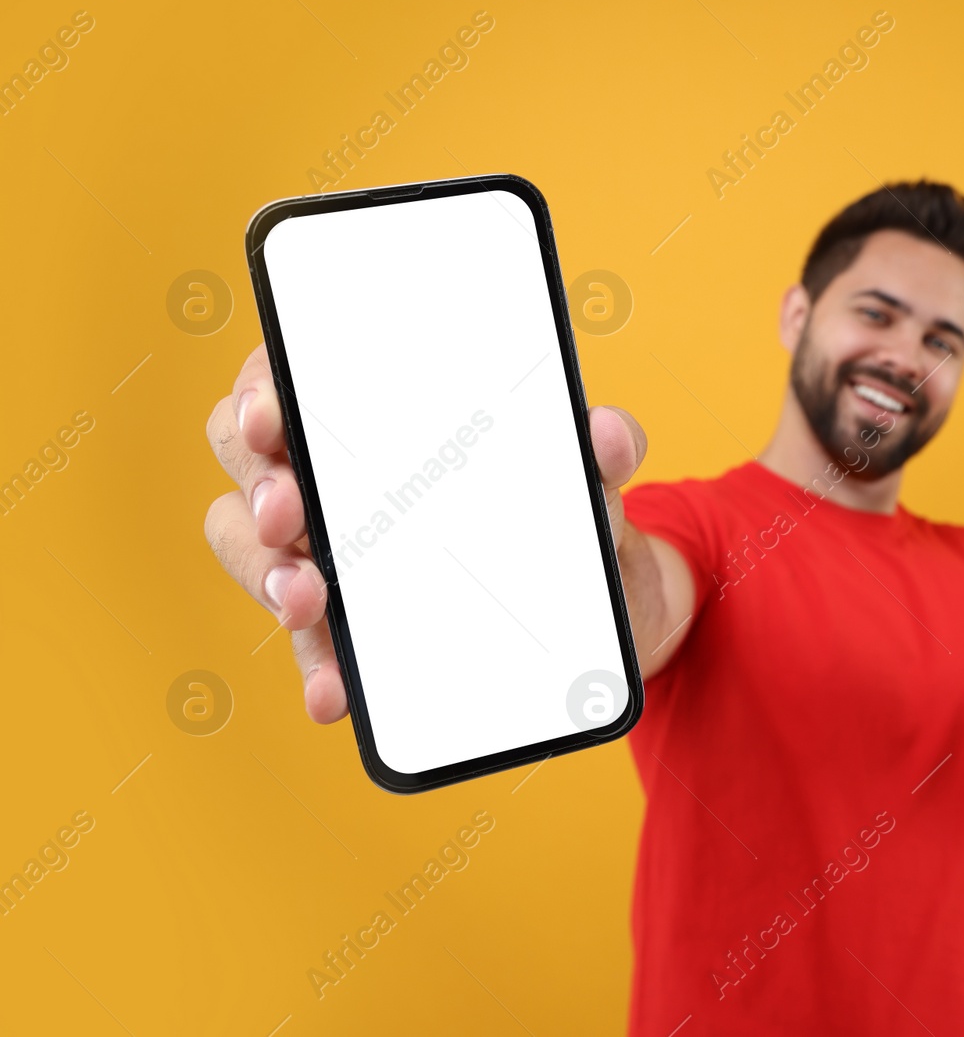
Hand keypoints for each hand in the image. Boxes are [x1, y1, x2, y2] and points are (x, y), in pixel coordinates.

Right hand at [204, 343, 648, 723]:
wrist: (610, 608)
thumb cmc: (577, 516)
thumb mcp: (596, 483)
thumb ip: (604, 453)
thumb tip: (610, 434)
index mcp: (385, 414)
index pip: (293, 375)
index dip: (264, 387)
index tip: (273, 413)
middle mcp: (342, 476)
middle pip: (252, 460)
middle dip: (260, 484)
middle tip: (292, 514)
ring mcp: (336, 551)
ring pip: (256, 550)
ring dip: (267, 574)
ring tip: (308, 602)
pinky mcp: (351, 628)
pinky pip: (310, 644)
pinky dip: (316, 665)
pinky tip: (334, 689)